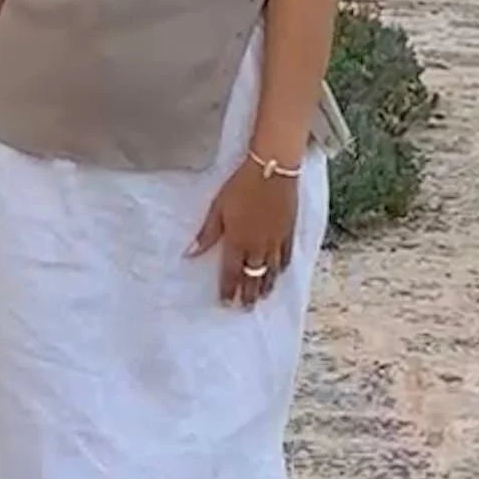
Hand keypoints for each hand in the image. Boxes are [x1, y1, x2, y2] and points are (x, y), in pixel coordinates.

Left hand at [189, 158, 297, 307]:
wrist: (273, 170)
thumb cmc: (241, 186)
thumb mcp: (218, 208)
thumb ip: (207, 234)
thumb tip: (190, 254)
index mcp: (238, 242)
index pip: (232, 273)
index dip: (228, 289)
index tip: (225, 302)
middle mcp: (258, 246)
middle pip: (253, 276)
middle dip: (248, 294)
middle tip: (245, 308)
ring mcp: (275, 240)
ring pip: (271, 271)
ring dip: (266, 286)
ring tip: (262, 298)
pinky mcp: (288, 231)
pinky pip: (285, 256)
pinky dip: (281, 268)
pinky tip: (279, 274)